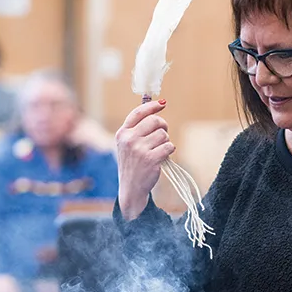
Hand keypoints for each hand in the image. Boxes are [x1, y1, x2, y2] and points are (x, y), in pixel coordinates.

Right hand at [115, 100, 174, 219]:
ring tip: (159, 149)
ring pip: (163, 134)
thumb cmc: (133, 163)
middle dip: (163, 126)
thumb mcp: (128, 144)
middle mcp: (129, 140)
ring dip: (165, 141)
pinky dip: (169, 150)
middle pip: (154, 121)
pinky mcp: (151, 159)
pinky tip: (163, 156)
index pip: (138, 113)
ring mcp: (139, 149)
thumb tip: (158, 105)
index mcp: (122, 134)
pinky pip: (168, 146)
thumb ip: (138, 128)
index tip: (162, 103)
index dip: (152, 106)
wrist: (131, 188)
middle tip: (163, 133)